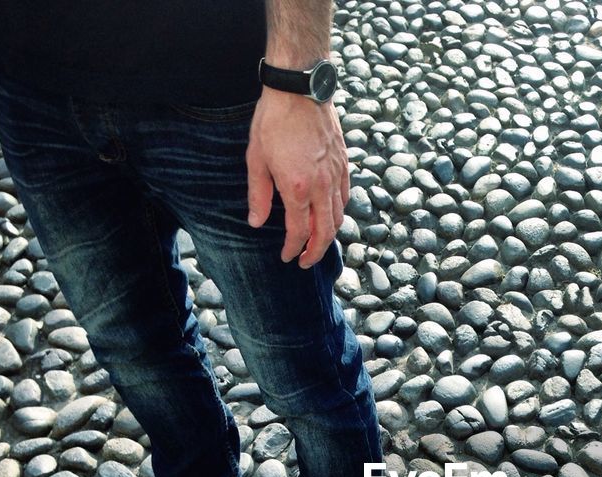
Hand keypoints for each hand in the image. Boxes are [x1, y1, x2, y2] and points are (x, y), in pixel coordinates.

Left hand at [246, 88, 348, 267]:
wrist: (300, 89)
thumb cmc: (274, 120)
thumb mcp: (256, 159)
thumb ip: (258, 195)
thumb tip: (256, 223)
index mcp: (298, 188)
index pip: (299, 231)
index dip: (293, 249)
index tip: (287, 257)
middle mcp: (322, 186)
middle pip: (326, 232)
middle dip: (316, 252)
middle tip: (306, 262)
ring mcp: (336, 175)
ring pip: (339, 216)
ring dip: (329, 234)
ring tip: (318, 241)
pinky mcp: (344, 163)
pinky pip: (345, 197)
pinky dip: (338, 212)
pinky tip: (329, 213)